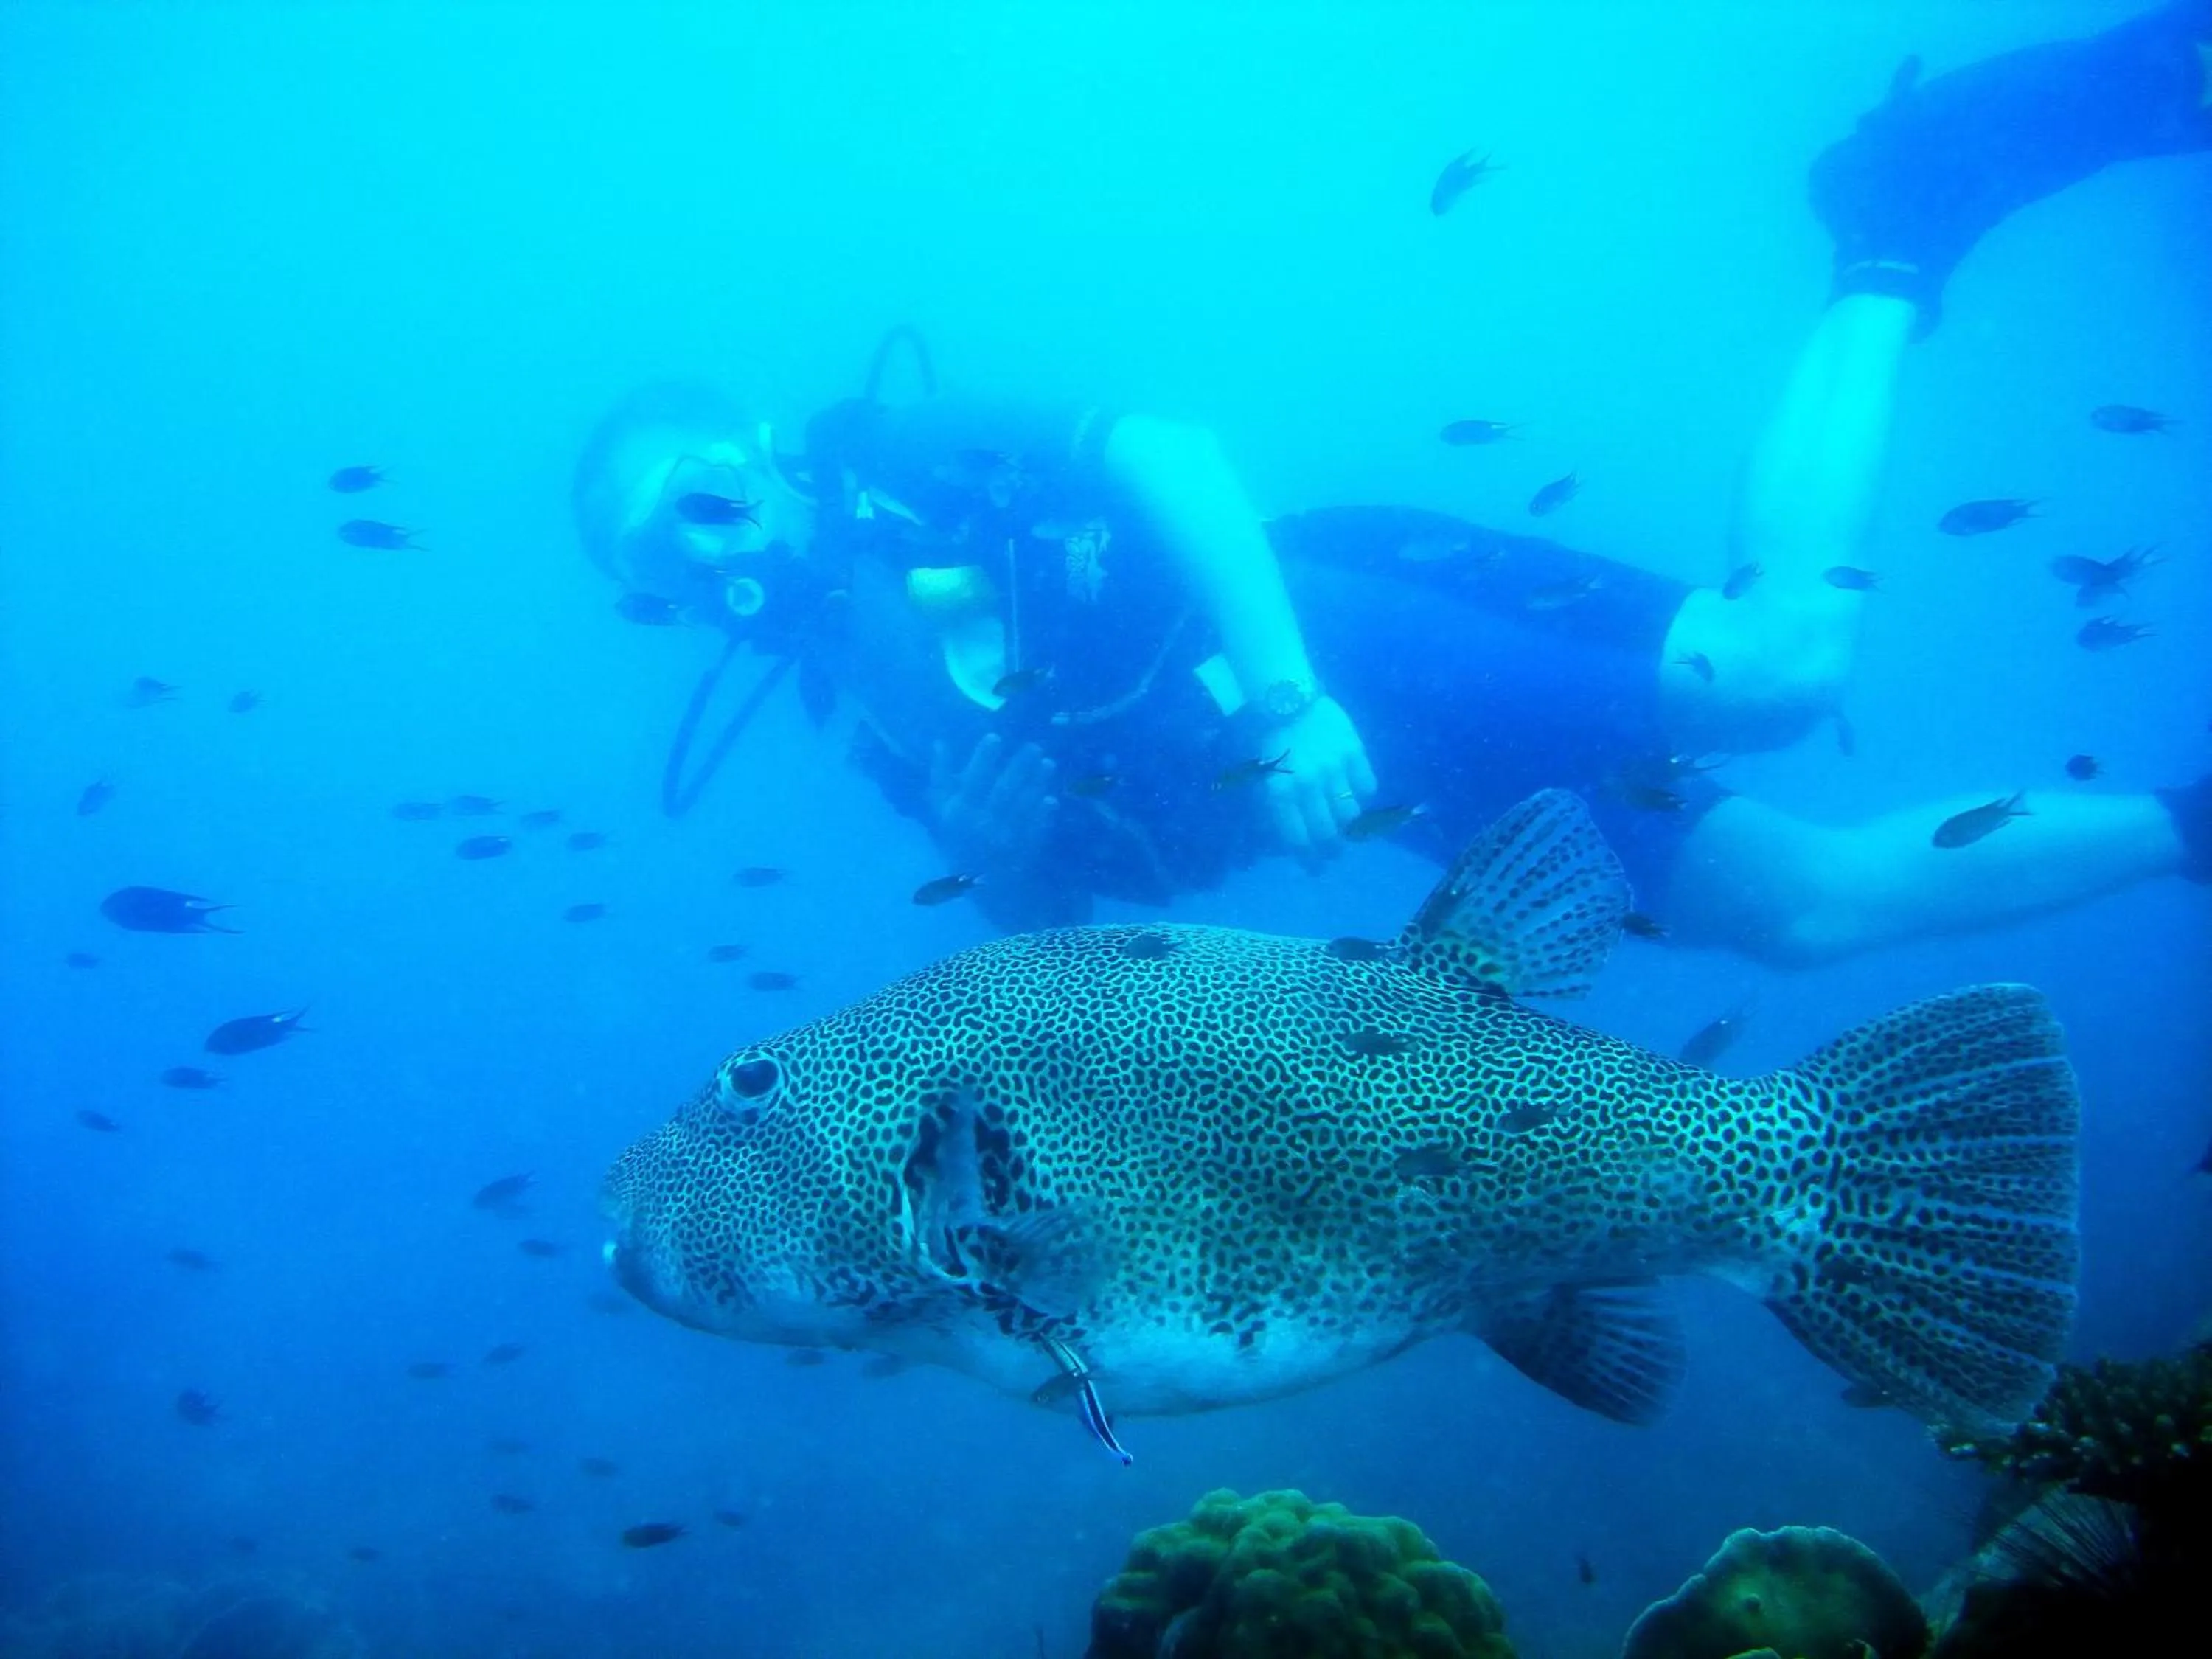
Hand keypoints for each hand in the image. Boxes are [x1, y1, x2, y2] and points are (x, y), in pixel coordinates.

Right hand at [926, 734, 1057, 877]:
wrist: (976, 880)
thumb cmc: (957, 837)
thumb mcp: (942, 810)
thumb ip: (940, 777)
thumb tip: (939, 743)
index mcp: (959, 812)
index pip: (973, 781)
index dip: (983, 758)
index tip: (995, 736)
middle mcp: (981, 825)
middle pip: (1004, 791)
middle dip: (1020, 767)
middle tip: (1034, 746)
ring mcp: (1004, 838)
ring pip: (1023, 806)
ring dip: (1037, 784)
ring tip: (1047, 762)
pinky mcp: (1023, 850)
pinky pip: (1035, 829)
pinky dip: (1043, 815)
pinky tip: (1051, 798)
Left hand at [1258, 695, 1376, 854]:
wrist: (1286, 697)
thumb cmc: (1270, 739)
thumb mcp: (1261, 775)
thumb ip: (1276, 806)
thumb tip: (1295, 838)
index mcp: (1280, 792)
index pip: (1298, 838)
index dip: (1308, 859)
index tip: (1315, 869)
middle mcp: (1307, 785)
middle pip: (1328, 832)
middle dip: (1332, 851)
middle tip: (1334, 855)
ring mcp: (1333, 768)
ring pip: (1350, 814)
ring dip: (1351, 829)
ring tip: (1350, 832)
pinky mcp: (1353, 751)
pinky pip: (1367, 785)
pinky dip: (1363, 795)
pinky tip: (1356, 794)